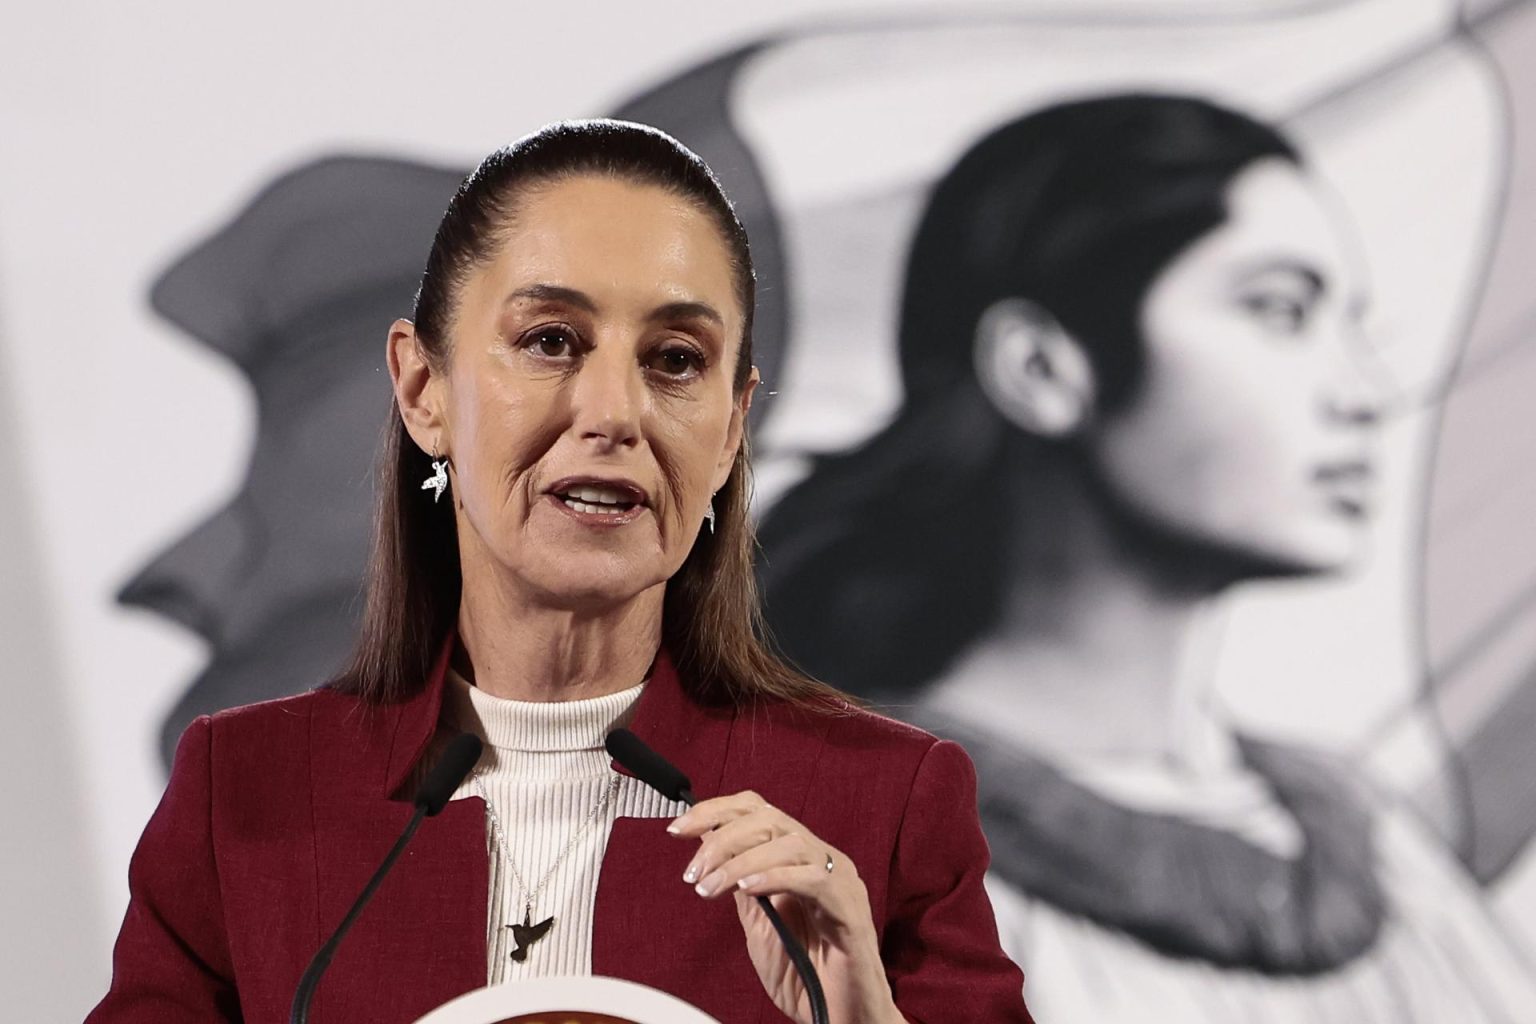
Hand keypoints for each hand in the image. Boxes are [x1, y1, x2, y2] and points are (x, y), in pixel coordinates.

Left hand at [669, 791, 903, 1023]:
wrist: (839, 1019)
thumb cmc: (805, 976)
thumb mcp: (759, 923)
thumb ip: (741, 884)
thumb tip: (708, 849)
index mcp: (800, 860)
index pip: (759, 811)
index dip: (716, 811)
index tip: (677, 829)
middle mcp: (822, 860)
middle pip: (770, 819)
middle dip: (721, 838)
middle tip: (693, 872)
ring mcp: (840, 881)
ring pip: (789, 843)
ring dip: (740, 861)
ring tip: (710, 888)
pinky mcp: (849, 909)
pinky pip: (814, 878)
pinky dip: (775, 877)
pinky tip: (747, 890)